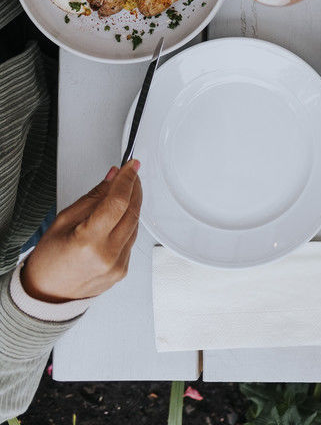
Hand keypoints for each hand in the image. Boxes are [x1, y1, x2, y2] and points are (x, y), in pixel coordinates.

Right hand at [20, 161, 141, 303]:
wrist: (47, 294)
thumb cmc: (49, 259)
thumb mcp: (64, 220)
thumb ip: (93, 198)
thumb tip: (113, 177)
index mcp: (89, 242)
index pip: (118, 203)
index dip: (127, 179)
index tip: (132, 165)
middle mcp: (107, 256)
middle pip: (132, 212)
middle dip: (134, 188)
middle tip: (131, 174)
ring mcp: (117, 266)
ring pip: (135, 225)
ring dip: (132, 205)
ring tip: (123, 192)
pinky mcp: (123, 271)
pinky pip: (131, 239)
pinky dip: (128, 223)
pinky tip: (119, 217)